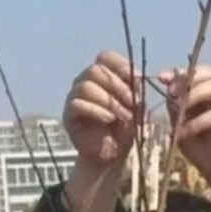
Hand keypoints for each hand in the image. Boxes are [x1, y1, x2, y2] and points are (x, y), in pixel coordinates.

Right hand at [62, 52, 140, 211]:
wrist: (112, 153)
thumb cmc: (125, 128)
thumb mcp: (136, 106)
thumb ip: (137, 90)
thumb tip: (141, 77)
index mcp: (103, 76)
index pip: (106, 57)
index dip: (121, 65)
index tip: (138, 79)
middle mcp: (85, 81)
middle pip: (96, 70)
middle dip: (118, 86)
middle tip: (134, 103)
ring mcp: (74, 96)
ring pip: (86, 86)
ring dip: (110, 100)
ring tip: (125, 116)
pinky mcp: (68, 113)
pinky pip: (78, 104)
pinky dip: (97, 110)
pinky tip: (110, 119)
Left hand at [161, 65, 210, 211]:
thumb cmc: (197, 143)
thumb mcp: (178, 119)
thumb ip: (174, 101)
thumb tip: (166, 82)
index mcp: (209, 91)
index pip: (199, 70)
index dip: (181, 71)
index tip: (162, 78)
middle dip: (188, 81)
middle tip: (172, 94)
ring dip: (193, 97)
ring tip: (179, 112)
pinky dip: (196, 123)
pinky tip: (183, 132)